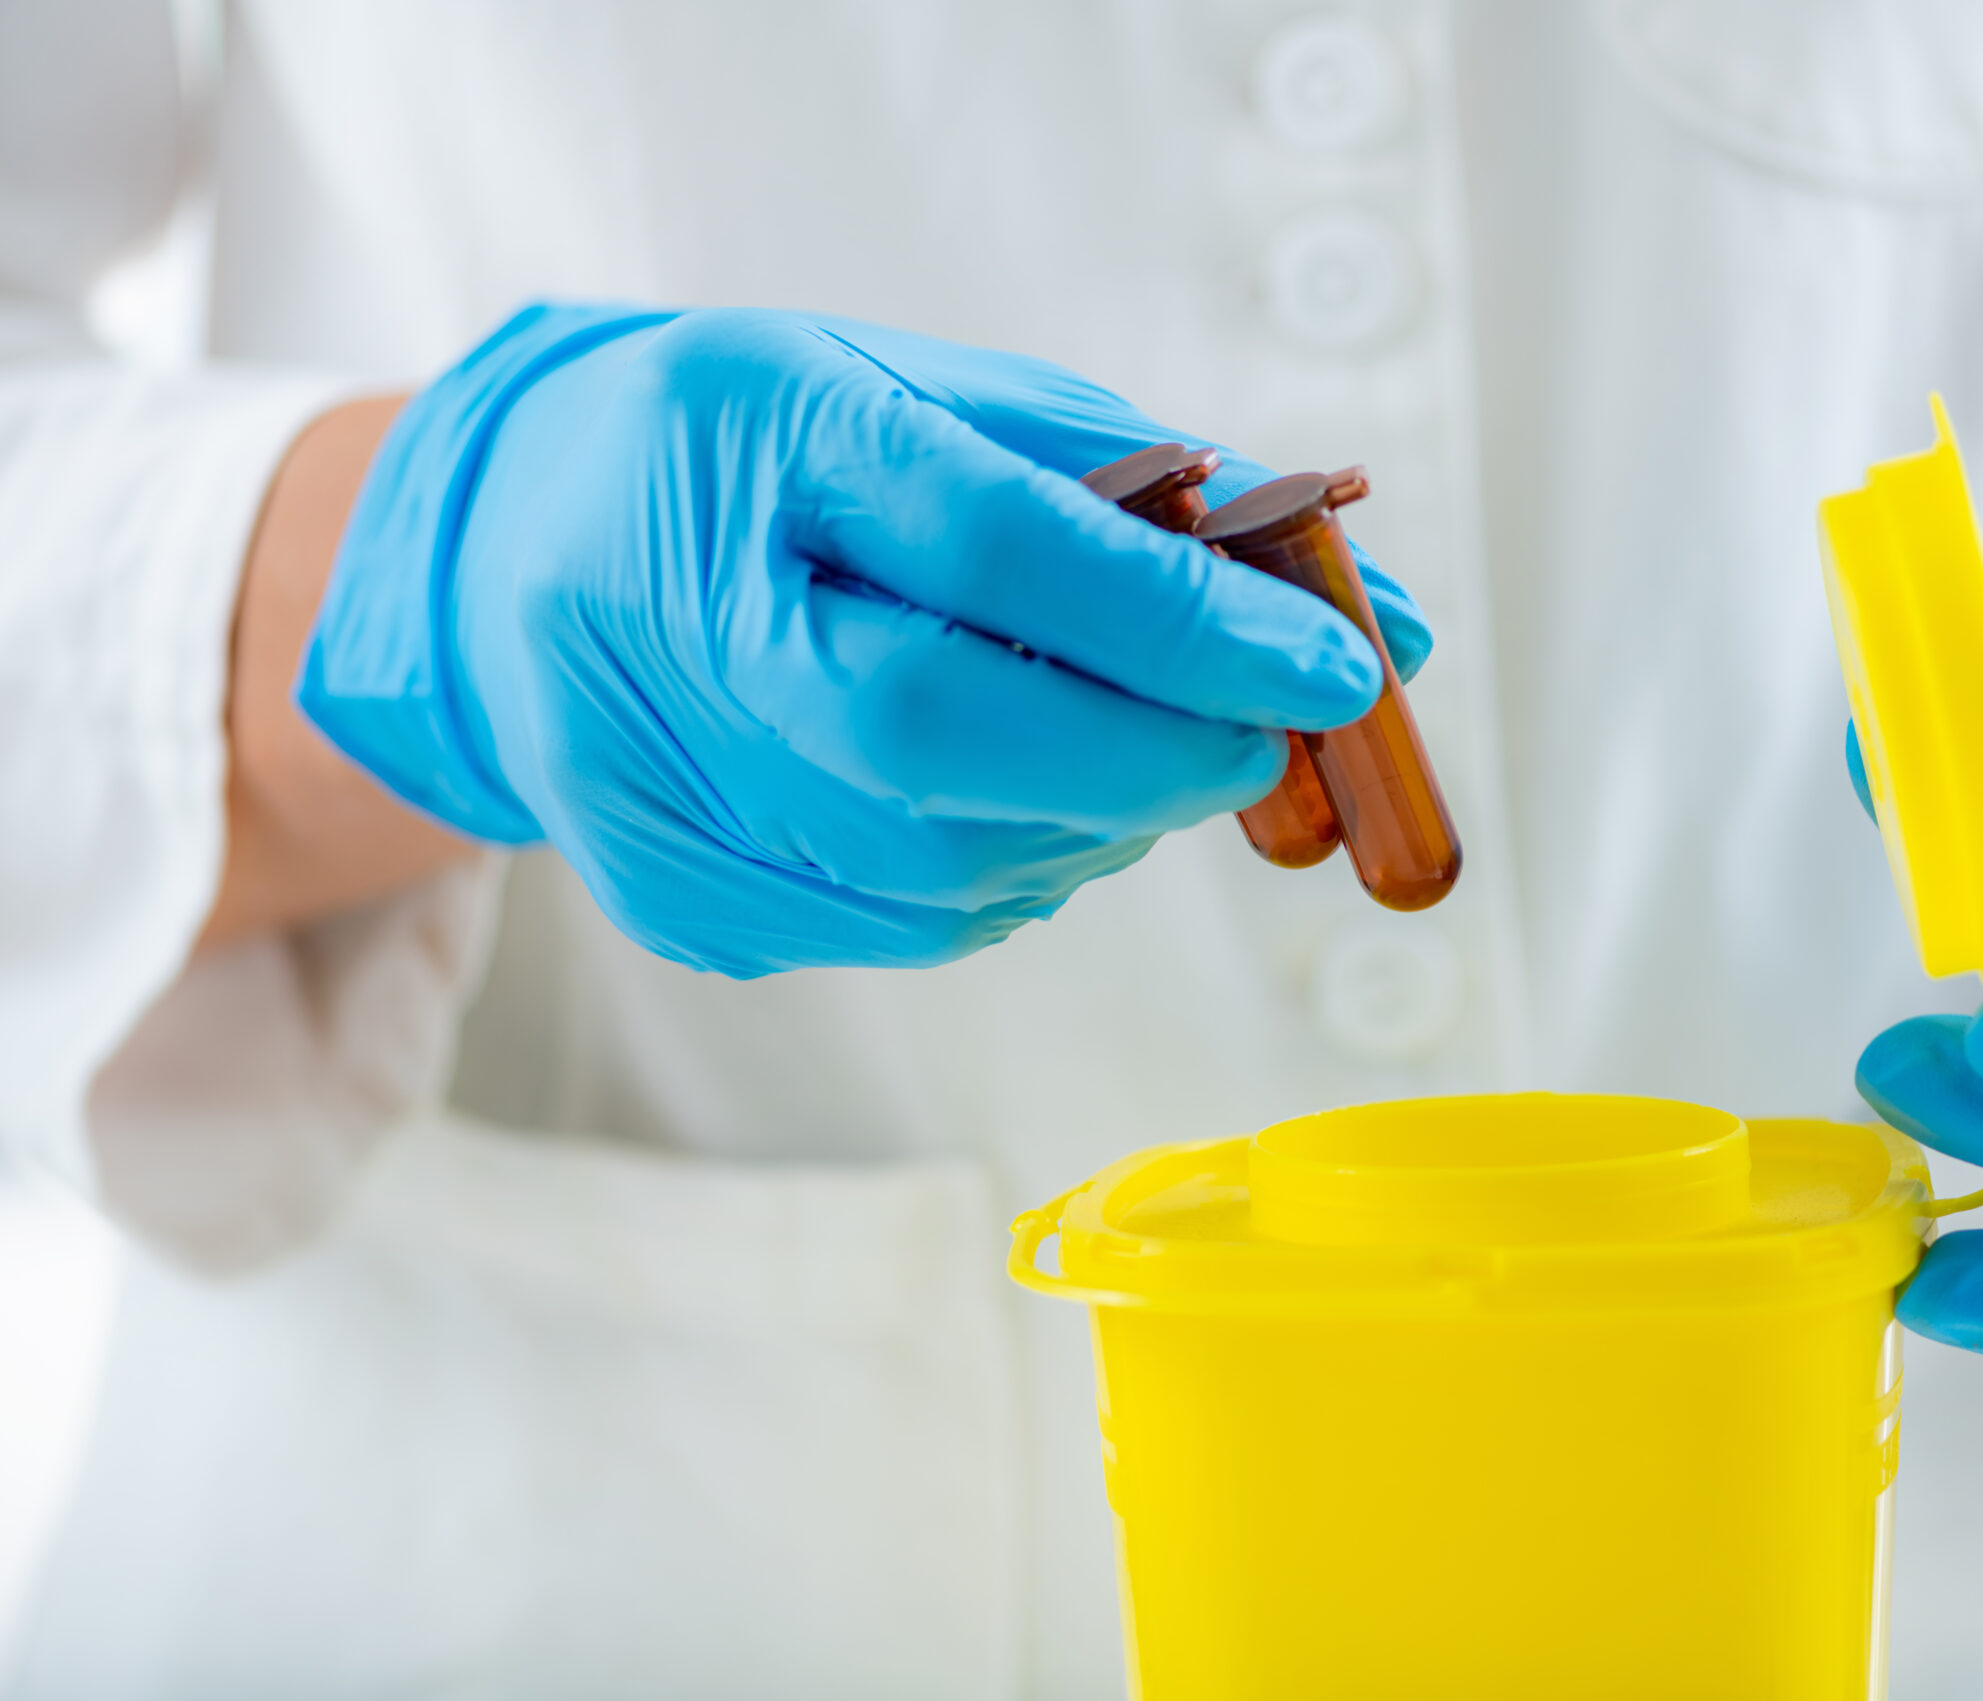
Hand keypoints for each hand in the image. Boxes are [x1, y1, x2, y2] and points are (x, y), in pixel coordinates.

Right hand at [299, 304, 1430, 975]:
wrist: (510, 549)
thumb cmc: (765, 454)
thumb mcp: (934, 400)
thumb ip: (1151, 497)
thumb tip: (1380, 621)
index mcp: (750, 429)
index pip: (990, 544)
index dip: (1183, 623)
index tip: (1337, 666)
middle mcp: (666, 606)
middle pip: (940, 731)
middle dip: (1151, 757)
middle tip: (1258, 746)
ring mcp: (641, 772)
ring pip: (932, 866)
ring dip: (1096, 829)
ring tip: (1143, 763)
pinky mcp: (662, 891)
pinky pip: (893, 925)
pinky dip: (1011, 877)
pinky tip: (1029, 810)